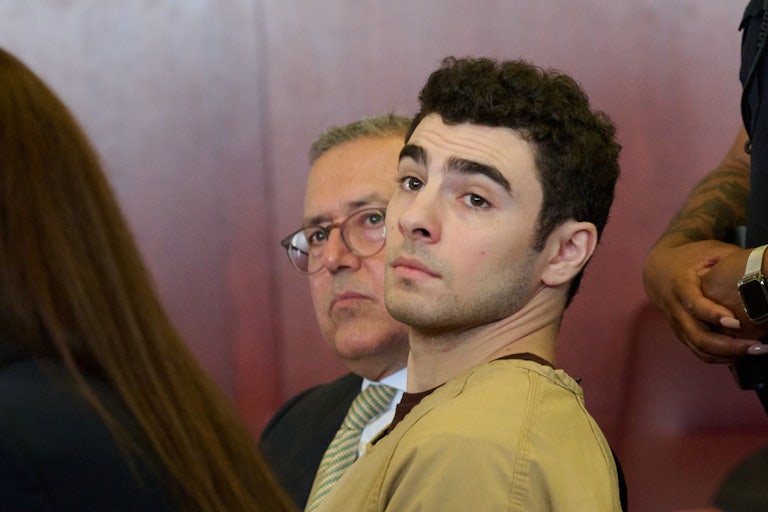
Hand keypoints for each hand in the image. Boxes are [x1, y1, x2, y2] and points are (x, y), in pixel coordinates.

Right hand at [643, 239, 760, 362]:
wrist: (658, 269)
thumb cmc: (688, 258)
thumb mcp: (709, 251)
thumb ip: (732, 259)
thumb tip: (761, 269)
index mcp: (680, 285)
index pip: (694, 304)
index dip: (714, 315)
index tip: (736, 322)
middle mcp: (676, 309)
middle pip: (697, 336)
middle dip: (728, 346)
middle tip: (757, 346)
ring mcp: (677, 324)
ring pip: (698, 348)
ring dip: (727, 355)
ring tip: (754, 351)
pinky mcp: (681, 333)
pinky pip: (698, 351)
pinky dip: (720, 357)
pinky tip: (740, 353)